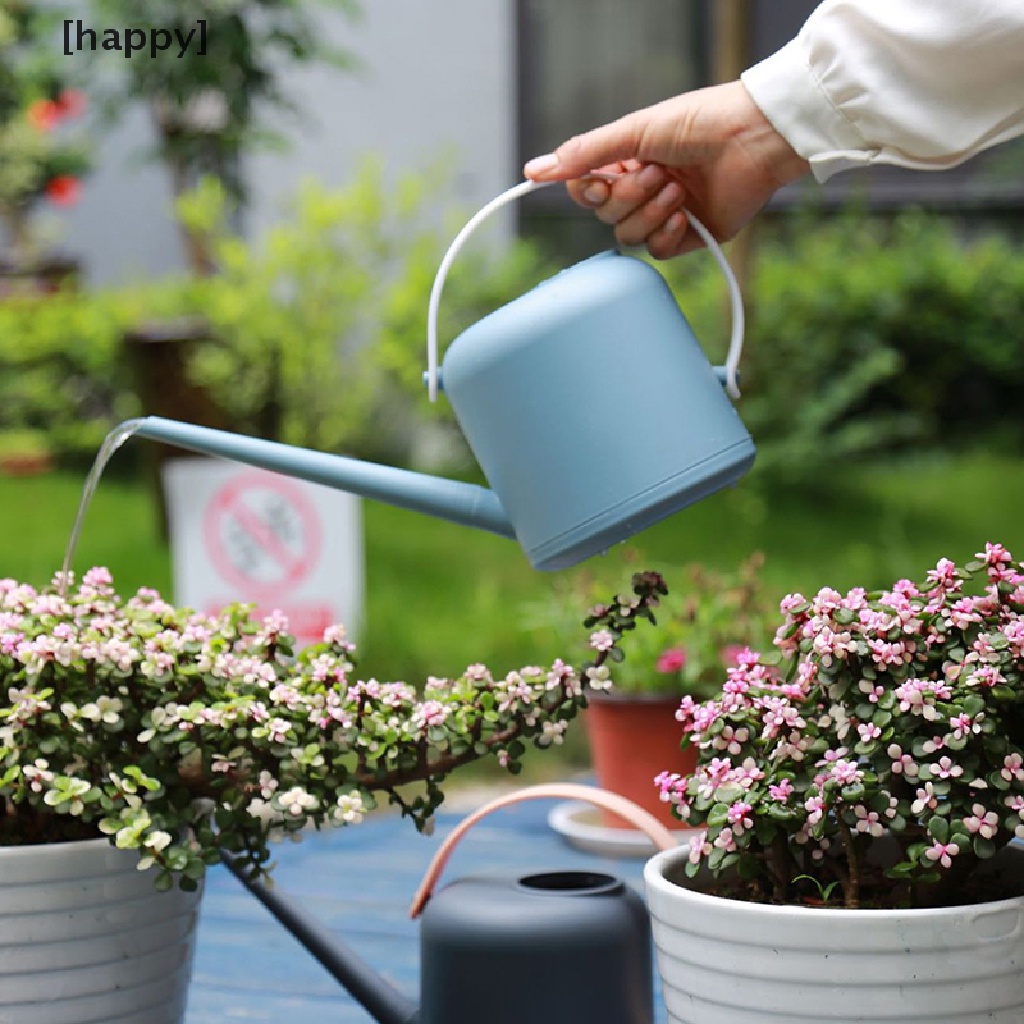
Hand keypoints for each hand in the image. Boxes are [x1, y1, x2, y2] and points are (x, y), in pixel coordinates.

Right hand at [523, 81, 809, 257]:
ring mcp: (665, 213)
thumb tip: (534, 169)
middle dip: (628, 197)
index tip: (598, 180)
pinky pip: (658, 252)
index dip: (588, 192)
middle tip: (658, 172)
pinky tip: (687, 213)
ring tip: (678, 187)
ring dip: (650, 212)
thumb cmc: (701, 122)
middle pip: (606, 217)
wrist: (755, 138)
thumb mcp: (635, 131)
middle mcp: (643, 188)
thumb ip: (585, 153)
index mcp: (627, 161)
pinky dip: (667, 233)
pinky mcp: (689, 236)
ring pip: (629, 237)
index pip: (587, 190)